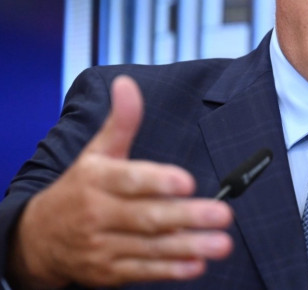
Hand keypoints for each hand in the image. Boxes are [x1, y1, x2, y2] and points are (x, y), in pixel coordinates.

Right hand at [7, 75, 233, 288]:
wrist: (38, 238)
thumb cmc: (80, 187)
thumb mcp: (96, 151)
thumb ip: (121, 121)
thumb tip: (127, 84)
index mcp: (98, 180)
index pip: (130, 180)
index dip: (158, 182)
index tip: (187, 181)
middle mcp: (99, 214)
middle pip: (147, 217)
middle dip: (187, 216)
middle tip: (222, 214)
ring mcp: (103, 246)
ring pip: (150, 247)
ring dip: (189, 246)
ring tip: (221, 243)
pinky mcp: (109, 272)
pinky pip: (143, 270)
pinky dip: (170, 270)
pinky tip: (197, 265)